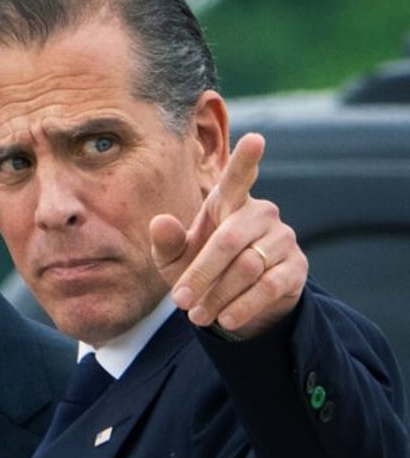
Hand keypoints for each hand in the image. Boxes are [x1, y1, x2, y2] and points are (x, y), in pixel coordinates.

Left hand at [150, 133, 307, 338]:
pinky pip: (269, 286)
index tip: (256, 138)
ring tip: (197, 316)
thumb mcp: (174, 259)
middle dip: (200, 275)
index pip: (238, 177)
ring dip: (218, 296)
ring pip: (247, 267)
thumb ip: (166, 242)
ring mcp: (282, 238)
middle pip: (228, 241)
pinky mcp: (296, 266)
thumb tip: (160, 222)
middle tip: (179, 302)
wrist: (233, 302)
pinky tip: (226, 319)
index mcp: (228, 202)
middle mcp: (260, 213)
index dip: (246, 159)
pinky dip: (243, 306)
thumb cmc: (199, 268)